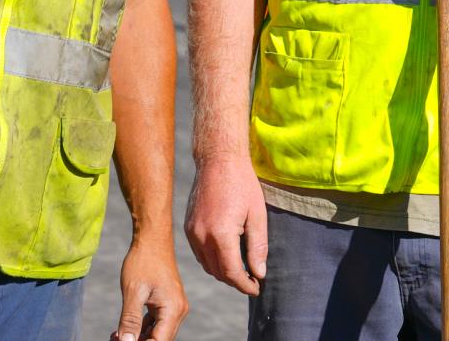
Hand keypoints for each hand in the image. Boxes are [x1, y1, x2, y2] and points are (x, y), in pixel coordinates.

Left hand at [113, 238, 187, 340]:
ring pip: (156, 334)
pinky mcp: (167, 302)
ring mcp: (174, 306)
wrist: (152, 238)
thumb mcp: (133, 292)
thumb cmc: (143, 261)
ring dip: (137, 338)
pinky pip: (156, 323)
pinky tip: (123, 329)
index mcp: (173, 310)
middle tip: (113, 339)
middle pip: (158, 340)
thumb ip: (130, 321)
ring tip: (115, 336)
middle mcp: (178, 311)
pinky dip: (141, 329)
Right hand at [185, 156, 266, 295]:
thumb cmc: (242, 183)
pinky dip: (212, 260)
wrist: (218, 160)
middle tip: (252, 280)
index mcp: (220, 234)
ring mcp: (192, 232)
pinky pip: (199, 253)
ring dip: (223, 272)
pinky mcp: (188, 227)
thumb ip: (258, 246)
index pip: (232, 272)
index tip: (256, 288)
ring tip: (241, 270)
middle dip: (235, 280)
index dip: (245, 285)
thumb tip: (259, 273)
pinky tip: (226, 255)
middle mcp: (202, 236)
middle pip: (218, 272)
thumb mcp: (257, 214)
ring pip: (207, 265)